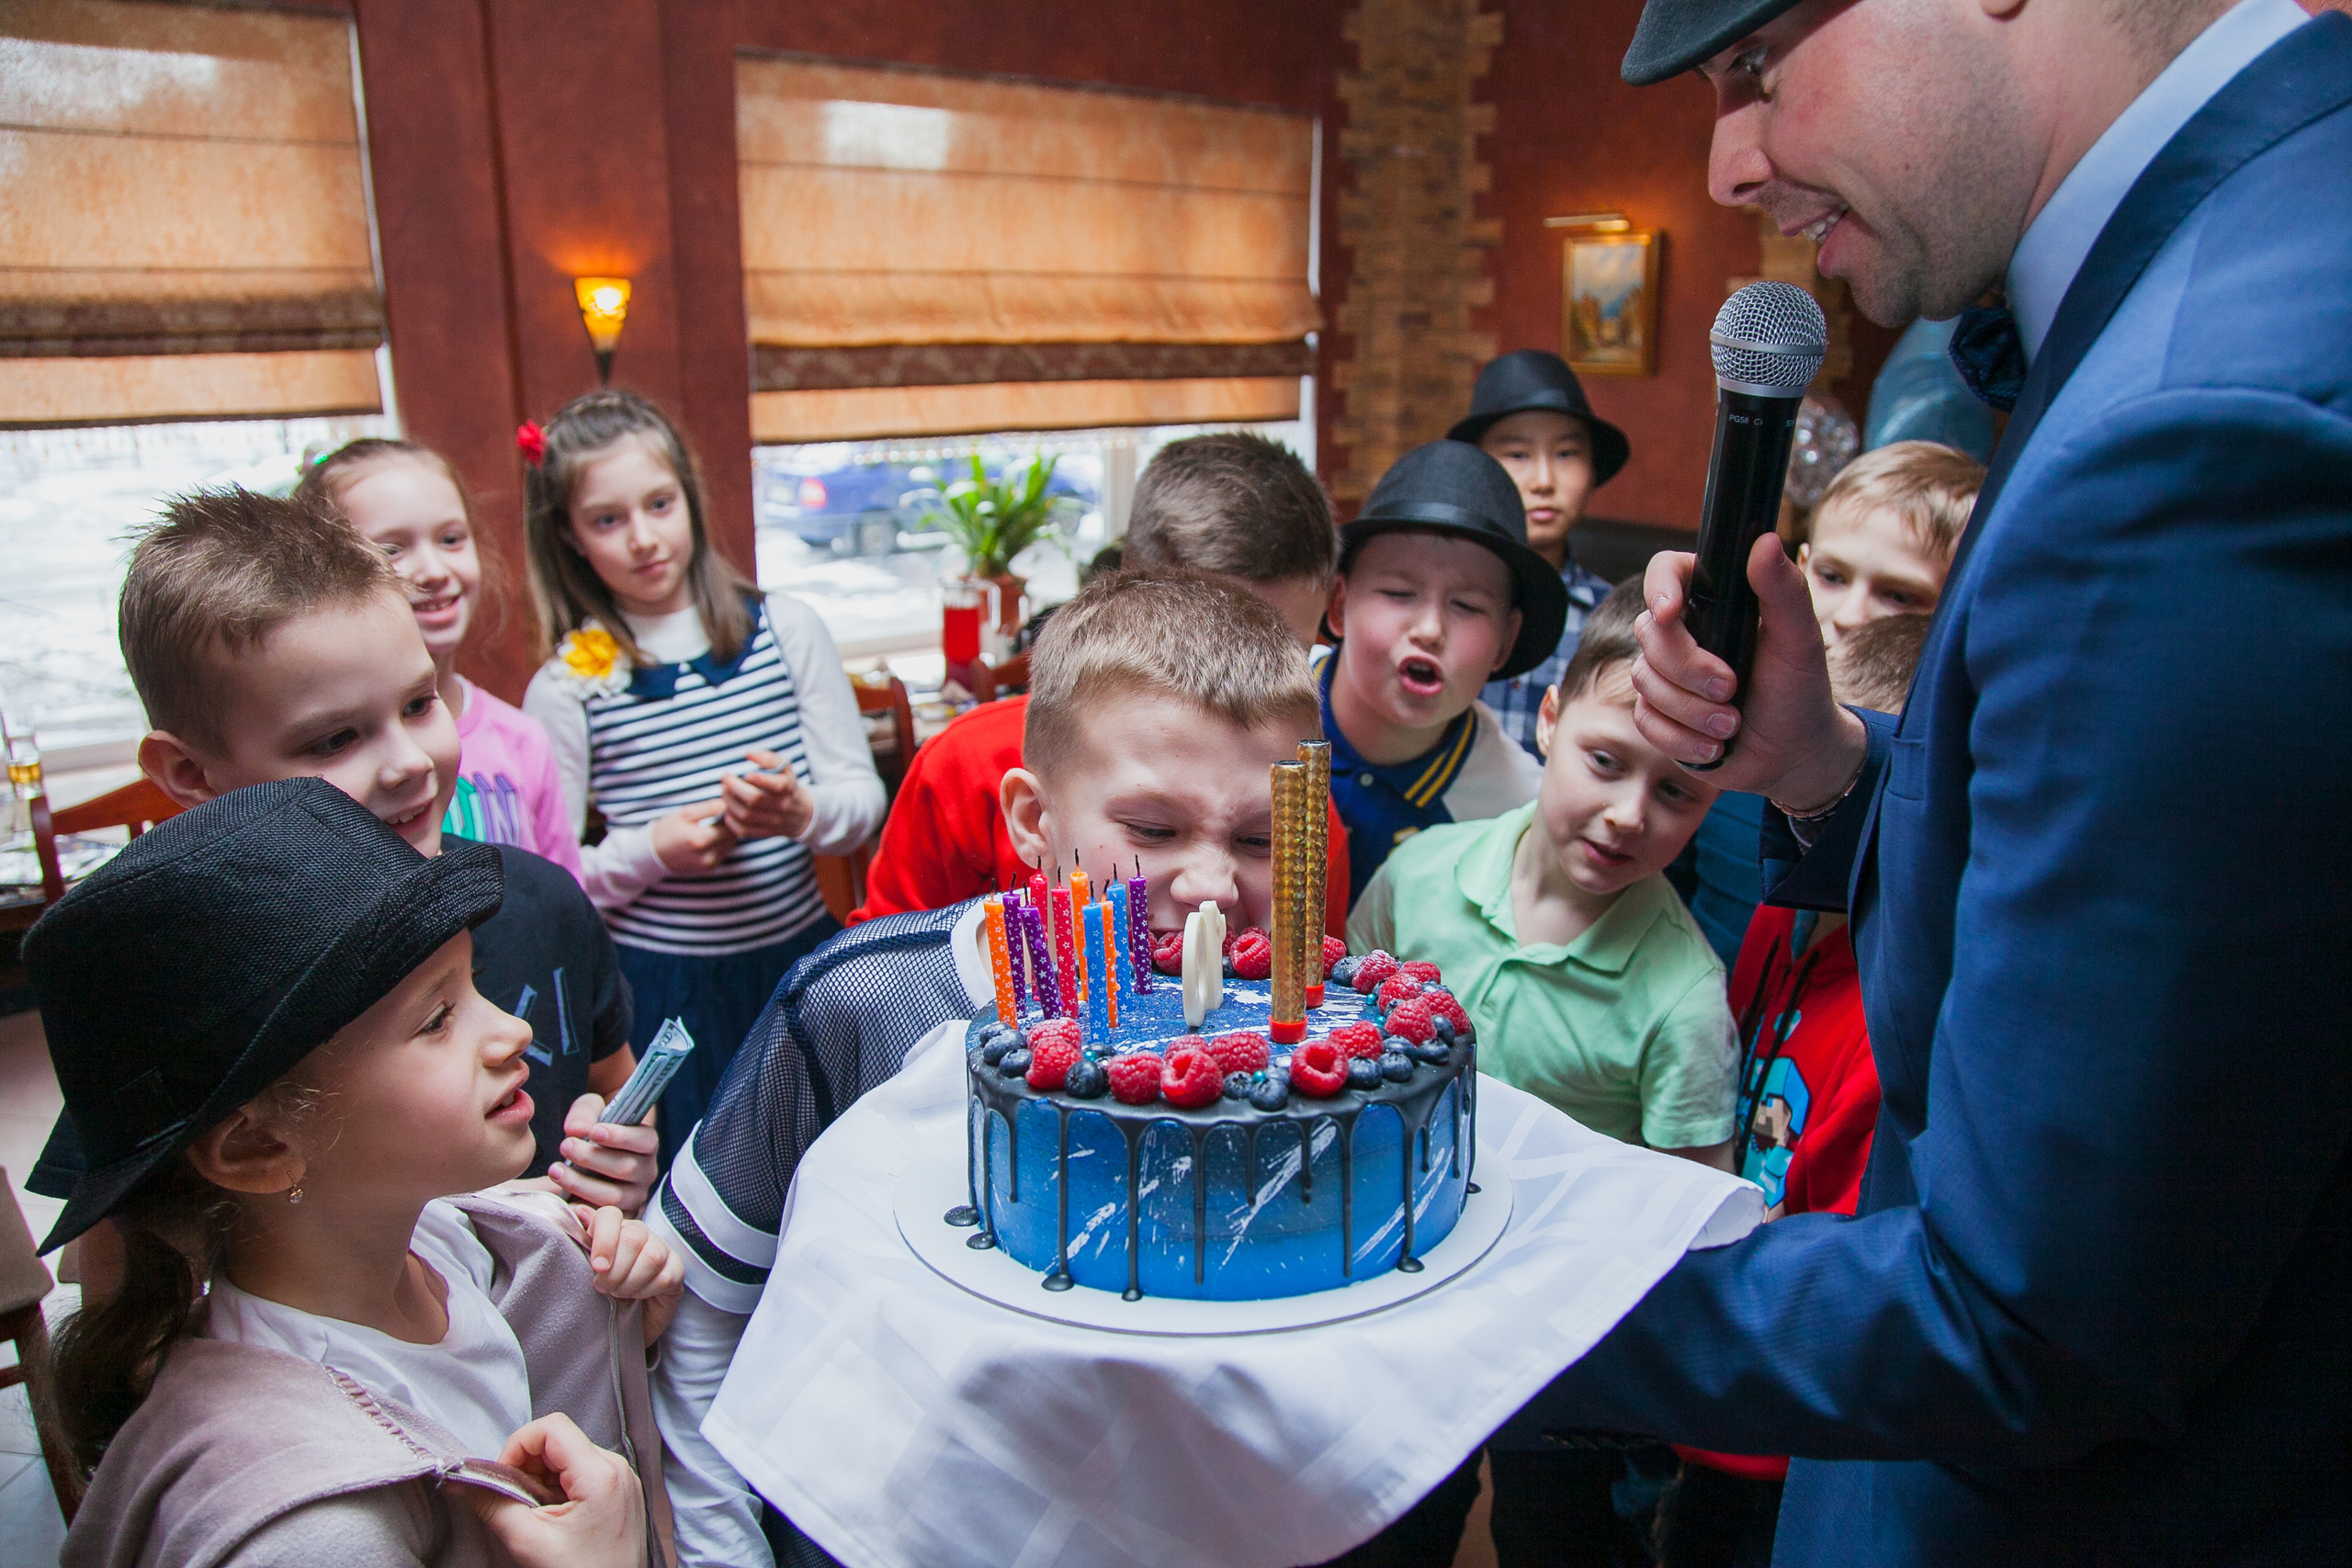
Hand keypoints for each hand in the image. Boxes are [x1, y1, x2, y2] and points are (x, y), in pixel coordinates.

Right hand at [465, 1414, 646, 1567]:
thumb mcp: (529, 1542)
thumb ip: (493, 1504)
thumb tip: (464, 1481)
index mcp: (601, 1474)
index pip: (552, 1427)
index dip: (518, 1446)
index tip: (502, 1477)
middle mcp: (617, 1467)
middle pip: (559, 1439)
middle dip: (527, 1465)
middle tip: (514, 1500)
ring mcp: (622, 1478)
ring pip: (568, 1454)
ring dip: (541, 1477)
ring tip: (535, 1513)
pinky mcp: (620, 1489)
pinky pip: (582, 1470)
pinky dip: (558, 1485)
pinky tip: (552, 1514)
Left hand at [546, 1093, 658, 1215]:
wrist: (592, 1155)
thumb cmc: (595, 1127)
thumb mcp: (593, 1110)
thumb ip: (585, 1113)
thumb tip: (576, 1129)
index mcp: (647, 1145)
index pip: (644, 1141)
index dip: (621, 1136)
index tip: (594, 1131)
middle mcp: (647, 1172)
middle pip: (626, 1168)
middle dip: (592, 1158)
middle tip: (565, 1145)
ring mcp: (634, 1196)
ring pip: (613, 1196)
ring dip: (581, 1183)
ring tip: (555, 1170)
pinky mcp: (617, 1215)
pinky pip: (601, 1217)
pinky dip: (581, 1209)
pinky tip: (562, 1199)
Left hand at [576, 1202, 685, 1342]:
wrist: (619, 1320)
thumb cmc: (600, 1289)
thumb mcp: (583, 1267)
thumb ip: (581, 1241)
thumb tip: (578, 1212)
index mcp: (612, 1227)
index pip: (610, 1215)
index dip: (603, 1240)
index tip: (597, 1267)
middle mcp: (638, 1232)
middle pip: (632, 1237)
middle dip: (615, 1270)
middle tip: (604, 1287)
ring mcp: (660, 1248)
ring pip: (652, 1257)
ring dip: (631, 1282)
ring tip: (620, 1293)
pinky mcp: (676, 1268)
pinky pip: (665, 1277)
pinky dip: (647, 1291)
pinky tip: (638, 1295)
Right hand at [650, 799, 734, 873]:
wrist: (654, 854)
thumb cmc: (668, 830)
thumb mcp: (684, 814)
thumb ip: (707, 808)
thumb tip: (726, 804)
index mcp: (700, 840)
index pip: (731, 826)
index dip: (732, 814)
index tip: (728, 805)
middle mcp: (707, 856)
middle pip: (732, 837)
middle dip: (731, 824)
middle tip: (724, 813)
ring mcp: (709, 865)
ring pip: (730, 845)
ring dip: (727, 834)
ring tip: (717, 823)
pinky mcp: (709, 869)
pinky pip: (723, 852)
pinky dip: (721, 843)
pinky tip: (712, 835)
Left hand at [719, 749, 813, 840]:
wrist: (798, 814)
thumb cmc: (785, 785)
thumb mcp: (784, 768)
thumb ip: (768, 758)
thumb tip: (749, 754)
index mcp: (788, 787)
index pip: (777, 785)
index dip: (759, 779)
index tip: (746, 773)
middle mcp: (782, 805)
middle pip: (755, 799)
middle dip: (734, 788)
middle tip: (725, 779)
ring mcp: (774, 822)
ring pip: (746, 815)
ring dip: (729, 802)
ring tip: (725, 791)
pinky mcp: (765, 833)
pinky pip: (743, 830)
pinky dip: (731, 820)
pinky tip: (728, 809)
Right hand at [1629, 538, 1867, 808]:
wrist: (1792, 754)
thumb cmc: (1799, 689)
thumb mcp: (1800, 640)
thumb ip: (1784, 590)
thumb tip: (1766, 540)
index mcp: (1712, 603)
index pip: (1666, 571)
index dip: (1659, 587)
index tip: (1671, 612)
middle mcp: (1682, 633)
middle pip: (1649, 632)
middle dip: (1689, 669)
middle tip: (1731, 689)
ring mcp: (1665, 674)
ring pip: (1645, 681)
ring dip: (1692, 711)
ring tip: (1731, 724)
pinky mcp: (1657, 714)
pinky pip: (1646, 721)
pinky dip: (1682, 739)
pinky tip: (1714, 746)